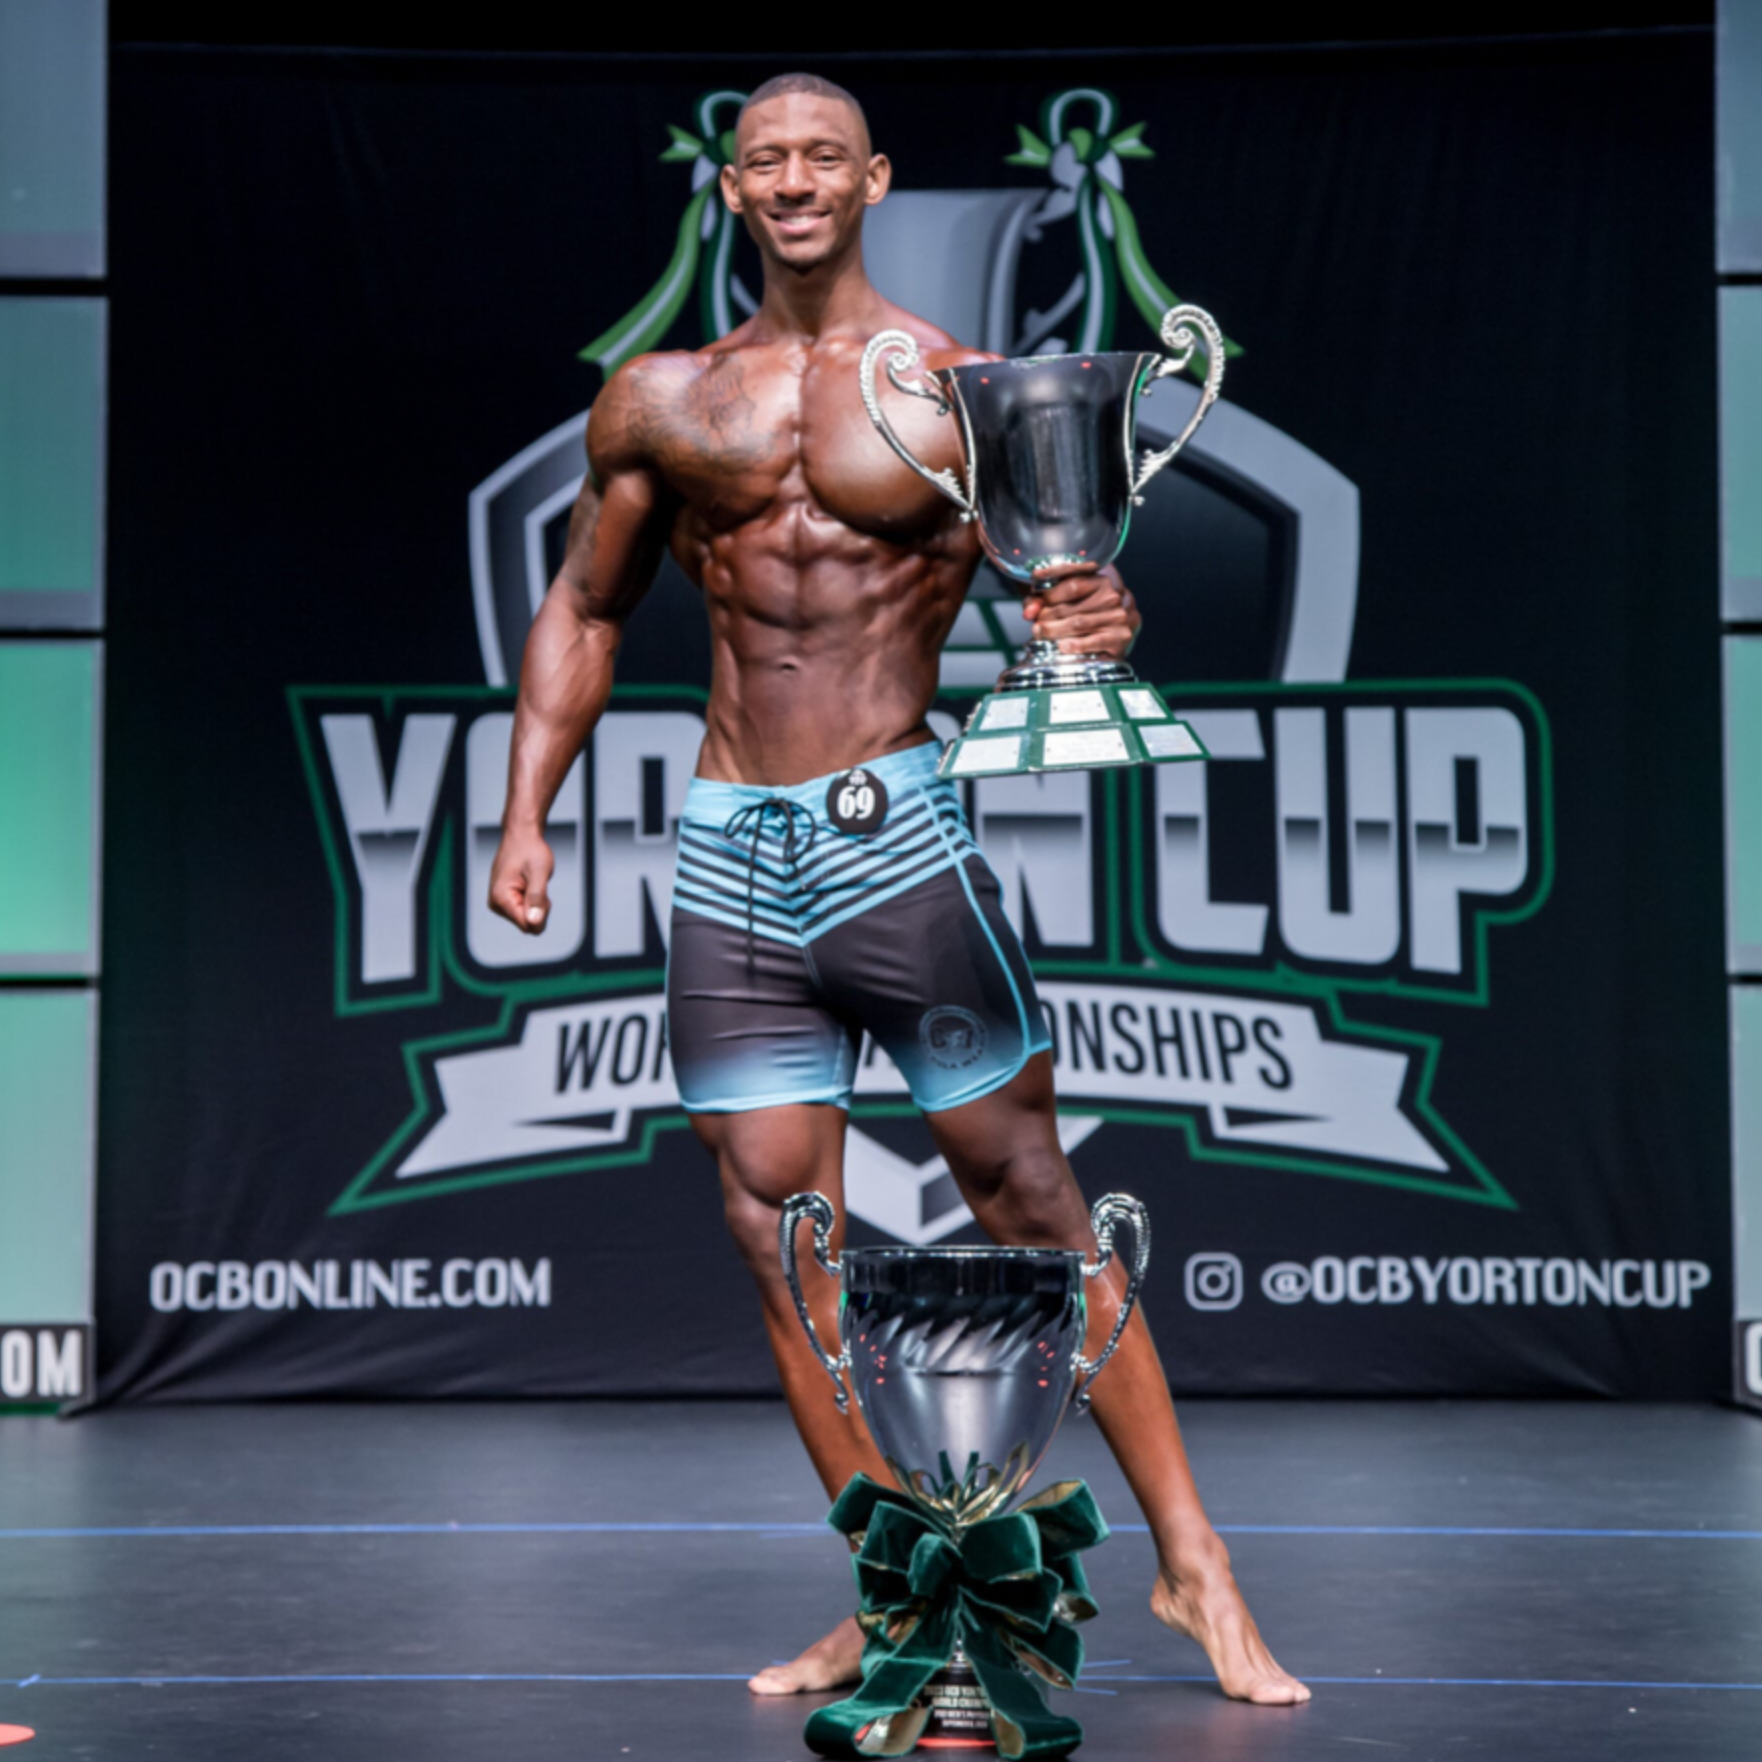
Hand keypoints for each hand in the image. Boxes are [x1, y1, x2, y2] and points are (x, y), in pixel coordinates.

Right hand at [488, 825, 554, 933]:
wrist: (521, 835)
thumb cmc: (530, 850)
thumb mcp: (539, 873)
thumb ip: (536, 899)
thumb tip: (534, 922)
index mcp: (501, 898)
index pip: (527, 926)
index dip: (541, 914)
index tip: (543, 894)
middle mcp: (496, 903)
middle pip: (527, 924)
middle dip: (539, 909)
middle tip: (539, 886)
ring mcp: (498, 902)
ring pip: (526, 917)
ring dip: (536, 903)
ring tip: (533, 882)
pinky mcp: (503, 899)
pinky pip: (523, 910)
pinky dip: (531, 899)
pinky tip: (529, 883)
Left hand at [1022, 567, 1140, 659]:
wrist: (1120, 633)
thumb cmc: (1089, 614)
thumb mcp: (1067, 599)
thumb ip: (1043, 601)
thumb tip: (1028, 612)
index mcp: (1100, 580)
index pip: (1071, 582)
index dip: (1049, 587)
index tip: (1034, 583)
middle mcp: (1111, 596)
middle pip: (1068, 606)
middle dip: (1046, 615)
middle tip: (1035, 623)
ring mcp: (1117, 616)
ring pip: (1077, 623)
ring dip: (1054, 630)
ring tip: (1040, 633)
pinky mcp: (1120, 638)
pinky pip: (1094, 641)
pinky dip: (1076, 644)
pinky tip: (1063, 646)